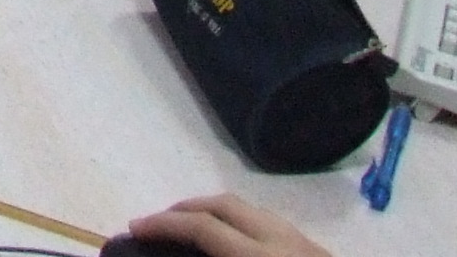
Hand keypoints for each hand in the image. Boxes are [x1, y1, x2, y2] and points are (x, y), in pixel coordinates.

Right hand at [123, 193, 334, 256]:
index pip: (203, 228)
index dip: (163, 225)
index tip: (134, 228)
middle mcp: (285, 243)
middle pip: (226, 205)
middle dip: (186, 208)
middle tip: (157, 224)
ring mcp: (308, 246)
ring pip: (254, 212)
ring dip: (216, 215)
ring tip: (192, 233)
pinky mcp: (322, 255)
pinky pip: (273, 228)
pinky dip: (244, 228)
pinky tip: (236, 250)